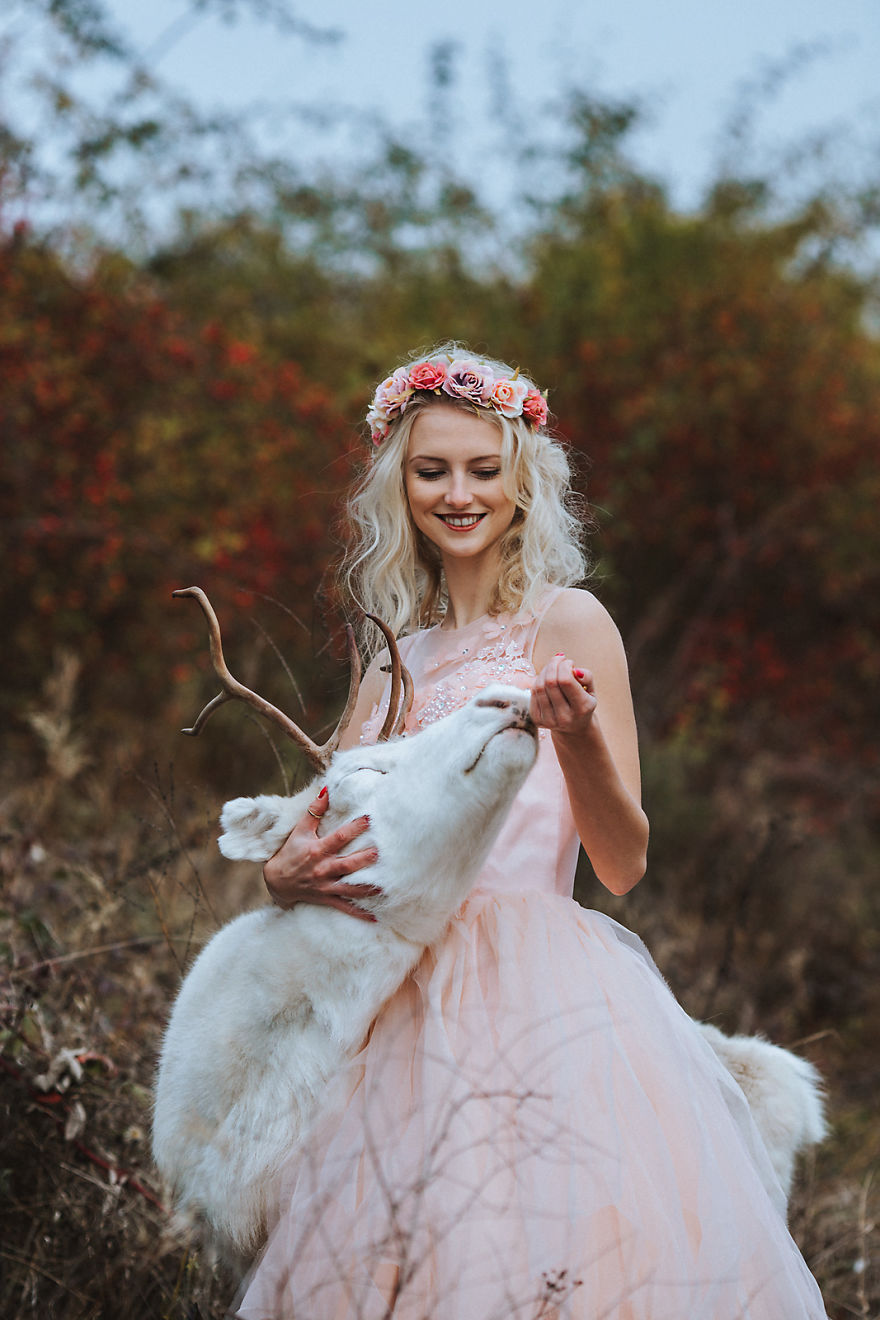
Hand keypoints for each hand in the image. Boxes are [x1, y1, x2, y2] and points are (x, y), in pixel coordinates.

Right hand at [262, 789, 380, 920]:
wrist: (276, 882)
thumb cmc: (290, 852)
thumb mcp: (299, 831)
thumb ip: (314, 811)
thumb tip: (326, 790)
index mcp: (317, 850)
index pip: (338, 838)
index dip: (353, 828)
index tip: (369, 819)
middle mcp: (322, 869)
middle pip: (346, 865)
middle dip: (363, 860)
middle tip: (379, 853)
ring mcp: (325, 886)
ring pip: (349, 888)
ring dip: (366, 888)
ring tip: (384, 887)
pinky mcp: (327, 899)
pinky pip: (345, 907)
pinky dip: (359, 914)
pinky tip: (376, 918)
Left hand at [530, 652, 597, 737]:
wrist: (574, 728)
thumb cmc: (583, 704)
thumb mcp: (591, 691)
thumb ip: (587, 677)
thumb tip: (574, 669)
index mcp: (581, 708)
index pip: (566, 681)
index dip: (564, 666)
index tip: (568, 661)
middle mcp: (564, 717)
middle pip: (550, 682)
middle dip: (553, 665)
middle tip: (559, 659)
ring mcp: (549, 720)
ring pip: (539, 686)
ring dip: (545, 671)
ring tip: (553, 668)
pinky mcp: (537, 720)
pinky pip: (533, 693)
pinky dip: (538, 681)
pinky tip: (546, 680)